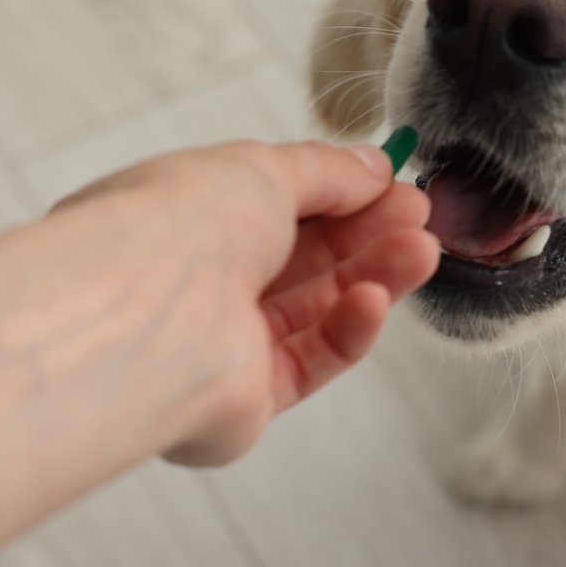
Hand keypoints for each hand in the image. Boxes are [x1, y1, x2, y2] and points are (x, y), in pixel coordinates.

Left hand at [52, 140, 438, 465]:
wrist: (144, 314)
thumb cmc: (177, 226)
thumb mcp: (264, 167)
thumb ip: (327, 171)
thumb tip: (374, 167)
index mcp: (182, 218)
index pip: (273, 206)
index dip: (339, 195)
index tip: (393, 184)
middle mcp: (195, 282)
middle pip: (303, 260)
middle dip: (368, 235)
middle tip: (420, 216)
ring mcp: (218, 343)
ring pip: (316, 309)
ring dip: (372, 277)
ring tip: (421, 253)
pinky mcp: (243, 400)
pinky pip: (310, 361)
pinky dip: (348, 330)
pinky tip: (374, 301)